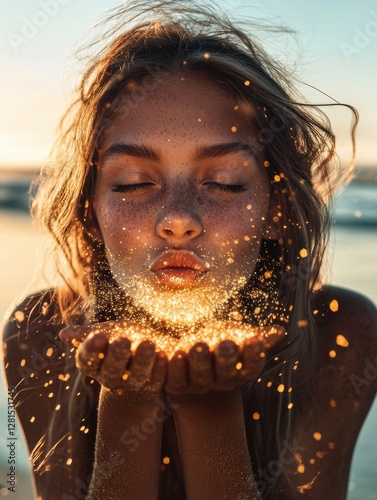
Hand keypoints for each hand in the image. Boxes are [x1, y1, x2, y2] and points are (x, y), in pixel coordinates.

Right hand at [59, 322, 166, 392]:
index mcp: (94, 365)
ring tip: (148, 343)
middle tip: (123, 340)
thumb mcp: (105, 333)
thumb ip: (86, 334)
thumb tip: (63, 334)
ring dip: (142, 360)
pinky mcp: (153, 386)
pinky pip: (156, 379)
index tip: (98, 336)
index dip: (92, 350)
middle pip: (111, 371)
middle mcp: (110, 378)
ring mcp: (132, 384)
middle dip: (117, 355)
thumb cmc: (120, 338)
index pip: (88, 360)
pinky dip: (160, 367)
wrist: (144, 356)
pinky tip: (163, 354)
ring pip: (136, 376)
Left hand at [165, 324, 284, 396]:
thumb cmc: (220, 351)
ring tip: (197, 345)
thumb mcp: (238, 340)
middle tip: (227, 344)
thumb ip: (258, 338)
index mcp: (239, 372)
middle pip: (225, 373)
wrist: (192, 376)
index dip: (254, 356)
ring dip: (198, 361)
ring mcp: (197, 385)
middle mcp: (220, 381)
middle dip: (226, 359)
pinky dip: (172, 366)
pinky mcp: (175, 385)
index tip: (255, 340)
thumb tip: (281, 331)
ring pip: (199, 375)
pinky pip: (173, 378)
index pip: (250, 368)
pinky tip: (171, 352)